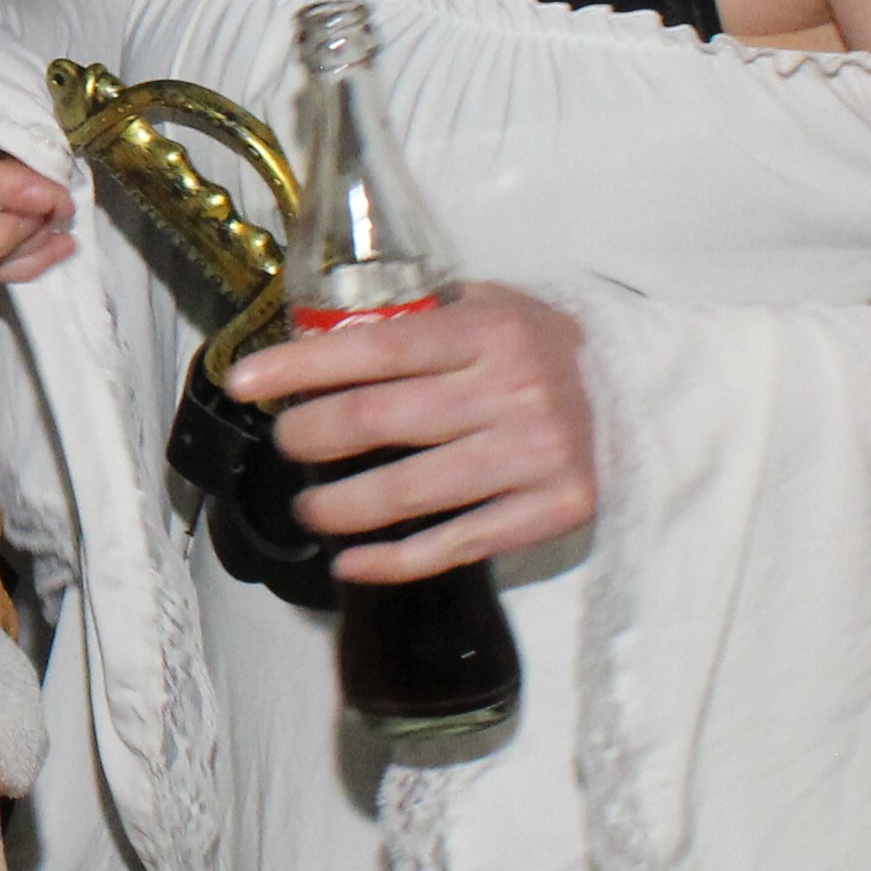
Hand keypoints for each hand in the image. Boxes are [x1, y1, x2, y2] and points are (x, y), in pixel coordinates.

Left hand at [235, 282, 600, 582]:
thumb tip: (309, 344)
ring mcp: (536, 455)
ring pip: (410, 492)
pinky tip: (352, 563)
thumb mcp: (478, 306)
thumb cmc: (526, 345)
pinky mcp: (556, 509)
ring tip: (309, 508)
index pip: (371, 350)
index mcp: (486, 331)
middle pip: (378, 421)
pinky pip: (458, 543)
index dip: (298, 369)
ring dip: (340, 506)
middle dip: (310, 437)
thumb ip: (410, 323)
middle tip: (286, 444)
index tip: (243, 385)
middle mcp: (513, 391)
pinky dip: (396, 560)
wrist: (627, 388)